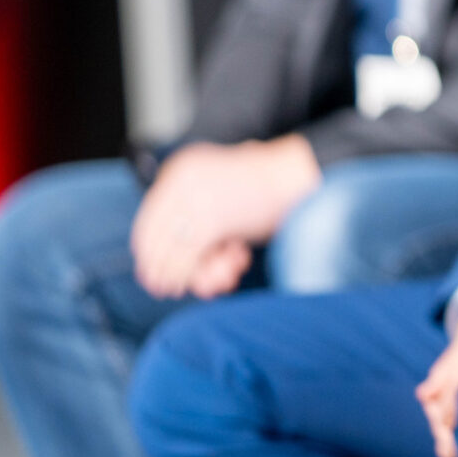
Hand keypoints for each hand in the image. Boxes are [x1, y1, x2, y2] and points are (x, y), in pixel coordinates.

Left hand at [132, 136, 322, 297]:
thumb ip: (196, 224)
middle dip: (176, 270)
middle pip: (158, 240)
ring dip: (196, 274)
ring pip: (174, 251)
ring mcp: (194, 197)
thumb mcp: (224, 201)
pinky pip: (189, 257)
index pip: (150, 222)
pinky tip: (229, 276)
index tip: (162, 281)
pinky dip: (200, 275)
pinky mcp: (212, 216)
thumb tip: (164, 274)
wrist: (307, 178)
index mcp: (182, 168)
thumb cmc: (273, 192)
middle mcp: (181, 180)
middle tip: (191, 288)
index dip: (155, 256)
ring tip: (224, 279)